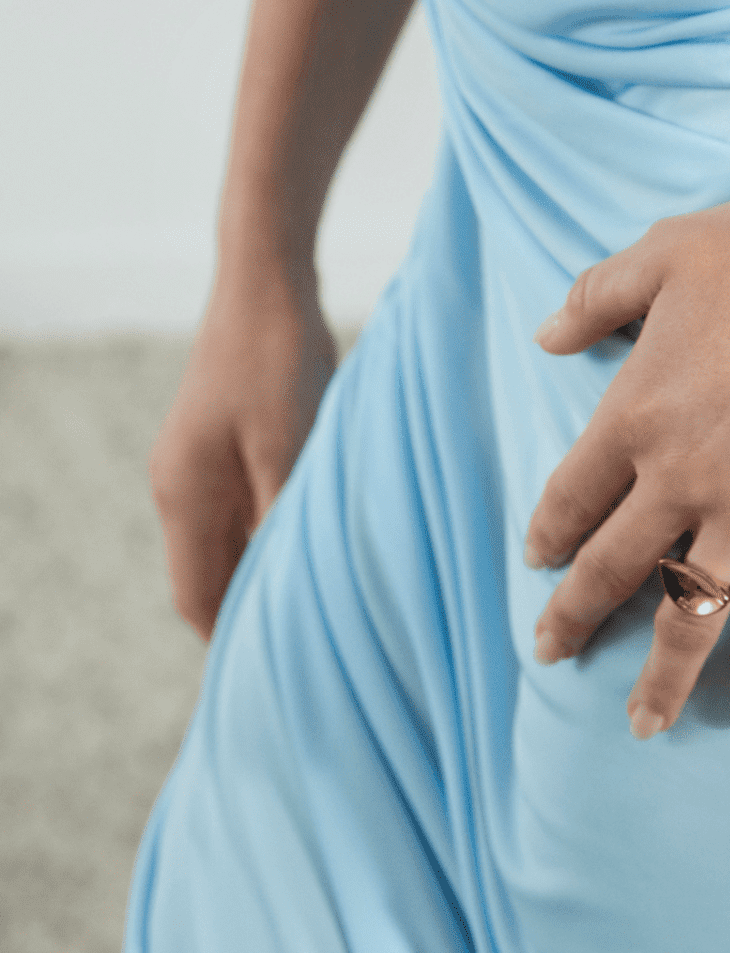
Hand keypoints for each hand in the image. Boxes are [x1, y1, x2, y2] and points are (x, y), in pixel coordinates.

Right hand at [149, 253, 337, 638]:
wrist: (268, 279)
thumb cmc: (280, 358)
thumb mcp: (290, 446)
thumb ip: (281, 520)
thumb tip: (286, 592)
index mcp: (184, 496)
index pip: (198, 598)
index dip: (234, 641)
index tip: (285, 673)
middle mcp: (180, 487)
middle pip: (211, 575)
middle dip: (254, 610)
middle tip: (317, 645)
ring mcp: (198, 464)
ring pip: (229, 543)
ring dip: (267, 569)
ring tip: (326, 600)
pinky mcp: (224, 443)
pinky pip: (243, 509)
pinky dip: (273, 531)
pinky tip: (319, 536)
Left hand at [523, 181, 729, 735]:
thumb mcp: (666, 253)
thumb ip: (597, 296)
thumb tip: (545, 334)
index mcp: (635, 414)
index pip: (573, 494)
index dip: (551, 532)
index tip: (538, 562)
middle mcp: (681, 479)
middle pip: (614, 568)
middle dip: (576, 617)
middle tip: (552, 653)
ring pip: (690, 613)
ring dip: (662, 675)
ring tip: (643, 724)